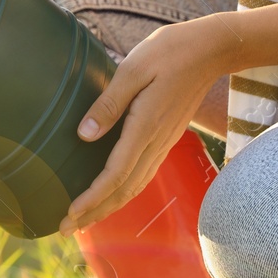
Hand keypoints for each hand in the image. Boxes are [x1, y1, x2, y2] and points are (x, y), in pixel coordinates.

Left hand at [58, 18, 233, 236]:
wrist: (212, 49)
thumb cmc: (170, 51)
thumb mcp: (133, 68)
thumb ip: (108, 103)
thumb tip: (83, 135)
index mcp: (145, 127)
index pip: (115, 175)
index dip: (91, 199)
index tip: (70, 214)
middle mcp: (156, 142)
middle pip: (124, 190)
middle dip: (95, 212)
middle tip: (65, 228)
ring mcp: (164, 142)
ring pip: (135, 186)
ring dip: (108, 206)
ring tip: (83, 219)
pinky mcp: (166, 137)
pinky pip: (143, 174)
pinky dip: (124, 191)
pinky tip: (111, 194)